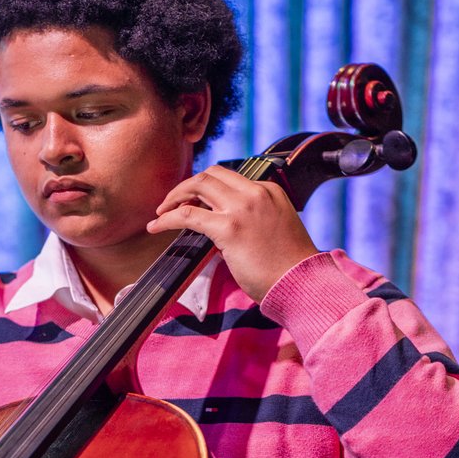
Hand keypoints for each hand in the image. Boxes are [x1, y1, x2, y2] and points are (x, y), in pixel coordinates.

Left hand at [147, 165, 318, 301]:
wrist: (302, 283)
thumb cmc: (288, 266)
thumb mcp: (274, 228)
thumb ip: (251, 218)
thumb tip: (219, 224)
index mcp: (269, 191)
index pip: (229, 178)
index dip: (205, 187)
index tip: (192, 199)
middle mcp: (255, 193)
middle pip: (211, 174)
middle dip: (186, 185)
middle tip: (171, 202)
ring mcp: (242, 208)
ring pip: (198, 185)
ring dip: (174, 196)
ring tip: (162, 211)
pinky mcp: (228, 228)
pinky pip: (187, 215)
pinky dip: (167, 218)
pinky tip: (156, 226)